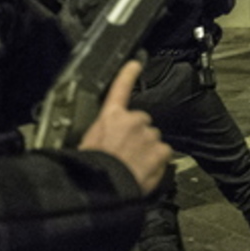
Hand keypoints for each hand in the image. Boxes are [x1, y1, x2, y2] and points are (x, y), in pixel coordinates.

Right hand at [79, 60, 171, 194]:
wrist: (104, 187)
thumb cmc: (90, 169)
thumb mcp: (85, 145)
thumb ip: (99, 136)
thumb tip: (98, 141)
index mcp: (110, 117)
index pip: (120, 89)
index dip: (128, 74)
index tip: (135, 63)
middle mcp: (132, 121)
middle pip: (142, 121)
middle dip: (137, 134)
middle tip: (126, 152)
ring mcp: (148, 135)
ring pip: (153, 139)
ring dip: (147, 149)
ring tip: (133, 165)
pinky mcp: (161, 150)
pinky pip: (164, 153)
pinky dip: (158, 161)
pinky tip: (145, 170)